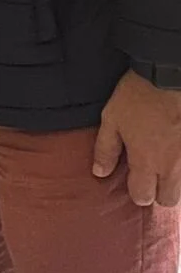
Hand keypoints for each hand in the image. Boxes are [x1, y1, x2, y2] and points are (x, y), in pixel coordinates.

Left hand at [92, 69, 180, 207]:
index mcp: (146, 162)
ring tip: (167, 162)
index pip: (142, 197)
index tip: (135, 180)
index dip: (137, 192)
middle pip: (168, 199)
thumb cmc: (140, 94)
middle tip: (154, 175)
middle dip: (160, 192)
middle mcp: (171, 166)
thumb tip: (99, 172)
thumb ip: (106, 149)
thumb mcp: (112, 118)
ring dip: (175, 179)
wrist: (171, 73)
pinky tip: (177, 148)